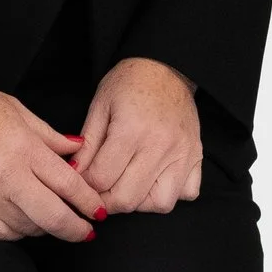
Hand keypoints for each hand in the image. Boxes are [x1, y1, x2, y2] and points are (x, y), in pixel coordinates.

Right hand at [0, 73, 100, 241]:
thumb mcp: (17, 110)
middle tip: (86, 233)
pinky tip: (25, 226)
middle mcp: (8, 176)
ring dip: (45, 229)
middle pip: (52, 216)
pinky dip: (17, 233)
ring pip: (27, 228)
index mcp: (25, 148)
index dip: (88, 202)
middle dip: (75, 229)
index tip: (98, 212)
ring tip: (55, 223)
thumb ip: (50, 136)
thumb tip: (78, 150)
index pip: (68, 184)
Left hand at [74, 56, 203, 216]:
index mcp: (132, 130)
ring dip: (140, 201)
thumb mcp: (100, 106)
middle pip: (127, 199)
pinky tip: (155, 179)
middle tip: (101, 187)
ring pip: (160, 204)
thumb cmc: (130, 82)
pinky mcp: (198, 157)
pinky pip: (187, 193)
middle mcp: (161, 146)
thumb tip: (74, 176)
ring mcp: (183, 154)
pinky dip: (170, 193)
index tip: (83, 178)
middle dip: (106, 200)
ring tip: (129, 184)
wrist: (166, 66)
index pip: (101, 179)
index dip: (84, 184)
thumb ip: (87, 145)